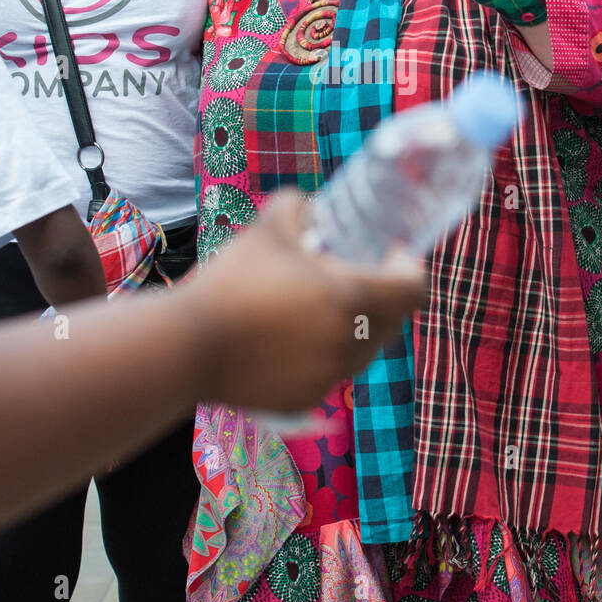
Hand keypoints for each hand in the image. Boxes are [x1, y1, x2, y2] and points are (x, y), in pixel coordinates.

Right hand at [187, 192, 427, 410]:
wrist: (189, 346)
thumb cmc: (232, 282)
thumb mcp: (266, 230)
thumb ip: (296, 206)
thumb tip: (310, 204)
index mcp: (352, 299)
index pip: (412, 291)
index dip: (410, 269)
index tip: (393, 254)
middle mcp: (351, 343)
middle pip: (393, 322)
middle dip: (385, 297)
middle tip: (359, 275)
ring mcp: (331, 376)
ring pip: (364, 349)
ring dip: (356, 326)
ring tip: (322, 305)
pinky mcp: (308, 397)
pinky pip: (333, 371)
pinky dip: (325, 353)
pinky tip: (295, 337)